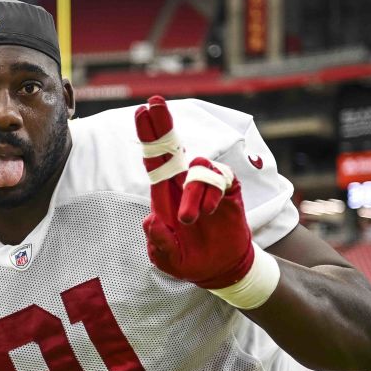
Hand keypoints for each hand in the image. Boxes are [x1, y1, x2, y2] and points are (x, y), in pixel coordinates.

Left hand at [134, 96, 255, 289]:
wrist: (222, 269)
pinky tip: (209, 213)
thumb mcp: (168, 259)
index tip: (142, 111)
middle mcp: (184, 185)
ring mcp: (207, 186)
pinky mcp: (228, 191)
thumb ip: (159, 243)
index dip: (148, 136)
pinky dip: (212, 195)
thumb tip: (150, 220)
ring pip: (196, 169)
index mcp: (164, 196)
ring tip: (189, 220)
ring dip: (191, 194)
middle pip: (172, 147)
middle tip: (154, 102)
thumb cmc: (190, 260)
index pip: (154, 160)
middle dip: (162, 124)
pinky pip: (220, 179)